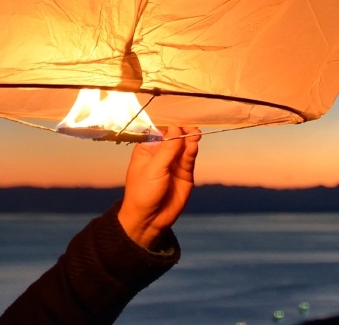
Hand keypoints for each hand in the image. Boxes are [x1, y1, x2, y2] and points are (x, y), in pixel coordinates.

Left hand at [118, 126, 199, 250]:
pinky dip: (192, 151)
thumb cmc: (142, 193)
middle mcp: (161, 153)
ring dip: (190, 139)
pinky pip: (189, 158)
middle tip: (191, 128)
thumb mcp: (153, 170)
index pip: (160, 130)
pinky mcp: (185, 172)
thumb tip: (176, 127)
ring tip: (195, 135)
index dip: (170, 124)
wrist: (149, 220)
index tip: (180, 119)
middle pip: (175, 136)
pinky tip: (194, 146)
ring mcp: (174, 163)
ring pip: (184, 145)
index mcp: (147, 149)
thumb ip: (166, 149)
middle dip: (183, 130)